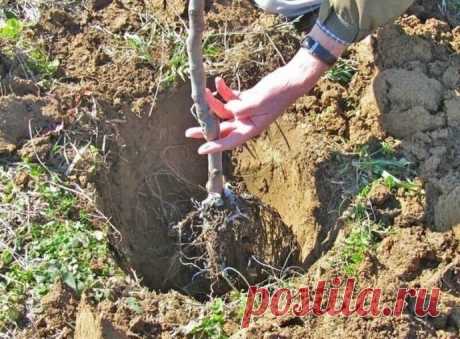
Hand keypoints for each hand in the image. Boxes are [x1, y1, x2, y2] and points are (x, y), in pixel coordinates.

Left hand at [185, 49, 330, 154]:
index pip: (230, 141)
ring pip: (223, 111)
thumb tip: (228, 110)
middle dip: (206, 128)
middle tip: (188, 132)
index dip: (215, 146)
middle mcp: (247, 121)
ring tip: (202, 92)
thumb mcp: (259, 101)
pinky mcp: (247, 99)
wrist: (291, 79)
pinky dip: (223, 90)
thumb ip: (242, 107)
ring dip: (213, 102)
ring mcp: (246, 110)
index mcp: (252, 128)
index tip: (201, 150)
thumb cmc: (279, 93)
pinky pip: (230, 98)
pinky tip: (217, 81)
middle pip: (222, 129)